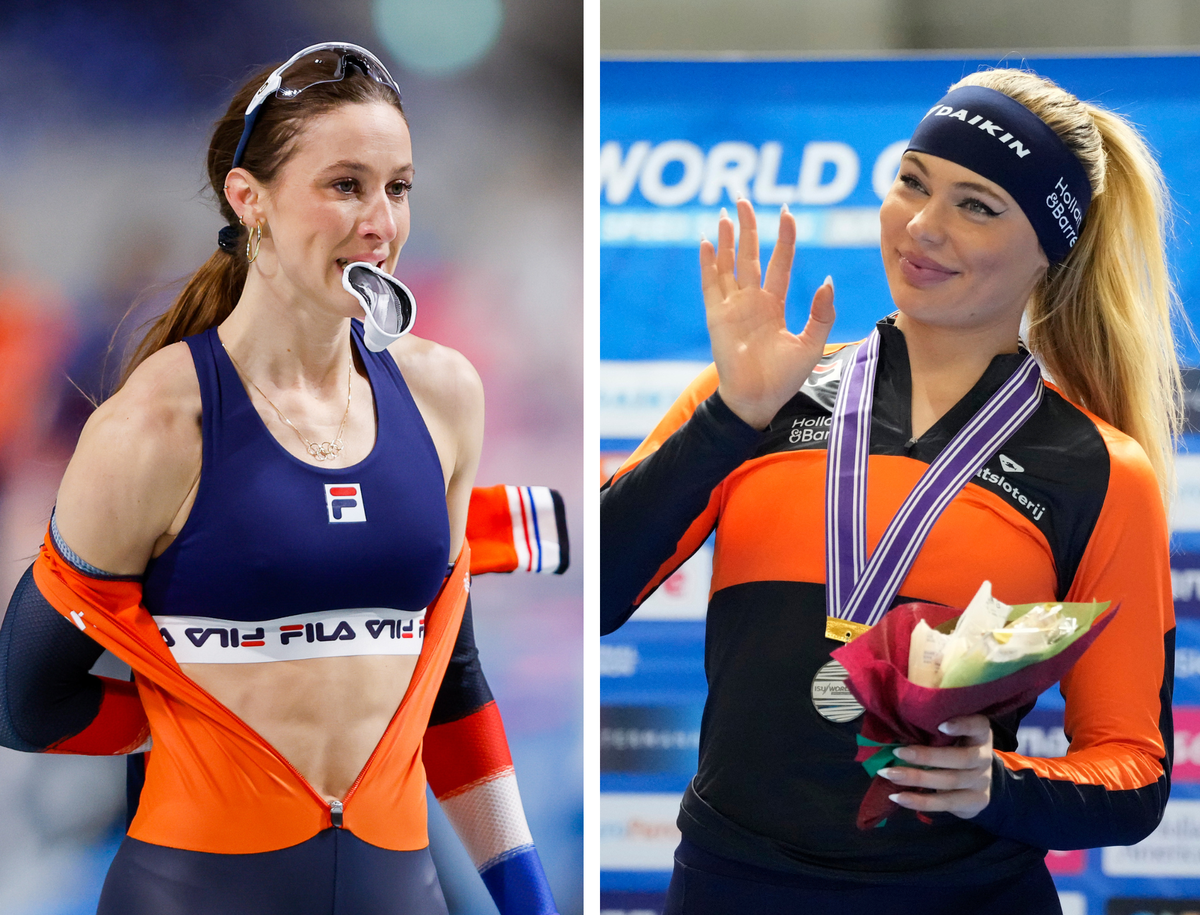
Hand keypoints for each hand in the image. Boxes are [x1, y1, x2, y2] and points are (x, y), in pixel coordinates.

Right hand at [700, 198, 834, 429]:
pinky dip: (707, 263)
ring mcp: (732, 306)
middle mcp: (751, 300)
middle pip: (749, 254)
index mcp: (774, 304)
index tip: (787, 212)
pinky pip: (710, 284)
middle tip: (744, 198)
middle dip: (747, 226)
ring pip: (728, 264)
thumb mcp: (811, 343)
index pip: (779, 262)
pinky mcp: (715, 315)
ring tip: (724, 213)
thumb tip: (827, 279)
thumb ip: (821, 312)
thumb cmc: (784, 378)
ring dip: (725, 239)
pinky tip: (706, 242)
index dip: (784, 238)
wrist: (757, 399)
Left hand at [877, 714, 993, 818]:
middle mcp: (985, 758)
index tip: (940, 725)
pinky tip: (898, 797)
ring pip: (951, 782)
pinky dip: (919, 801)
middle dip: (927, 757)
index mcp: (980, 735)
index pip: (979, 726)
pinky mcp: (975, 802)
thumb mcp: (950, 737)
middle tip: (897, 753)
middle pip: (962, 759)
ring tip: (889, 774)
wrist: (975, 783)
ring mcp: (982, 782)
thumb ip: (933, 732)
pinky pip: (945, 803)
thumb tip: (896, 731)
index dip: (962, 725)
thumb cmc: (953, 750)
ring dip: (916, 778)